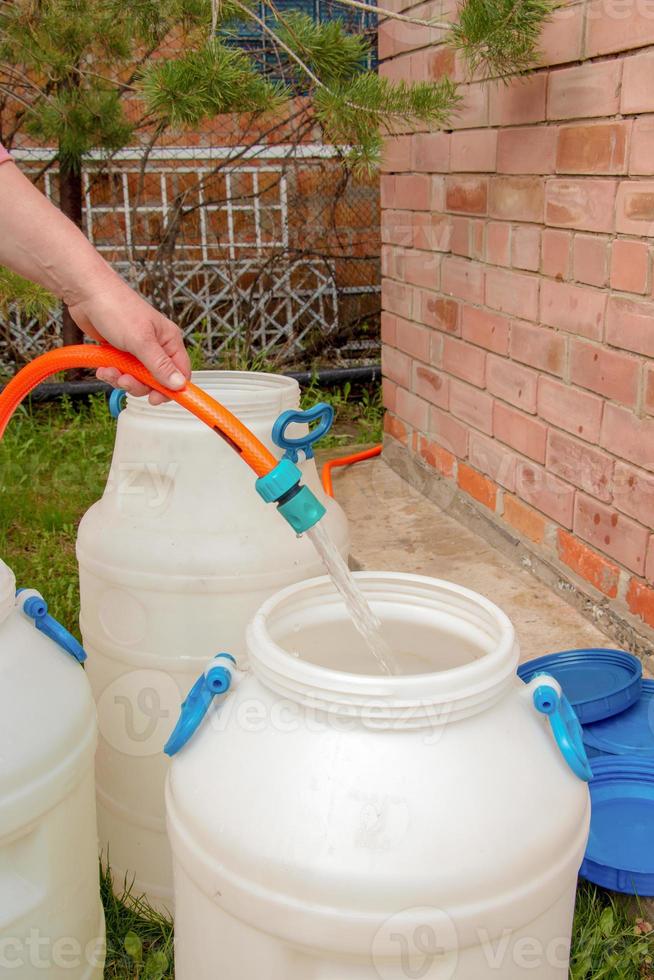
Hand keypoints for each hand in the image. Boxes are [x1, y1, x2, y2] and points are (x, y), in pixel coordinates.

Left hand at [68, 276, 190, 404]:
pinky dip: (111, 373)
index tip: (155, 399)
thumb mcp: (141, 341)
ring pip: (136, 379)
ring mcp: (137, 350)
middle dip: (139, 385)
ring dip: (121, 379)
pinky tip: (103, 367)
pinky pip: (121, 372)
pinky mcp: (120, 351)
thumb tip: (179, 385)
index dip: (170, 389)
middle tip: (125, 380)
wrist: (86, 293)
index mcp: (169, 340)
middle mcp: (156, 346)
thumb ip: (160, 366)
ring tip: (110, 371)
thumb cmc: (117, 307)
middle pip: (156, 380)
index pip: (180, 373)